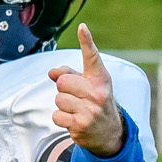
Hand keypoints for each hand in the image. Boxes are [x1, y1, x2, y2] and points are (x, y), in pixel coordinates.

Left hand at [48, 23, 125, 156]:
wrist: (109, 132)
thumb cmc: (95, 102)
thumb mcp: (88, 85)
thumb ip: (69, 74)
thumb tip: (51, 73)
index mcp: (100, 78)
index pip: (92, 57)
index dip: (86, 41)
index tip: (82, 28)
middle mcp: (97, 92)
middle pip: (62, 82)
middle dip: (63, 88)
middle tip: (75, 96)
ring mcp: (90, 110)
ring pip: (58, 99)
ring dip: (62, 105)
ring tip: (76, 109)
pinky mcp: (80, 125)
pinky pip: (56, 115)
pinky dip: (61, 118)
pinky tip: (73, 120)